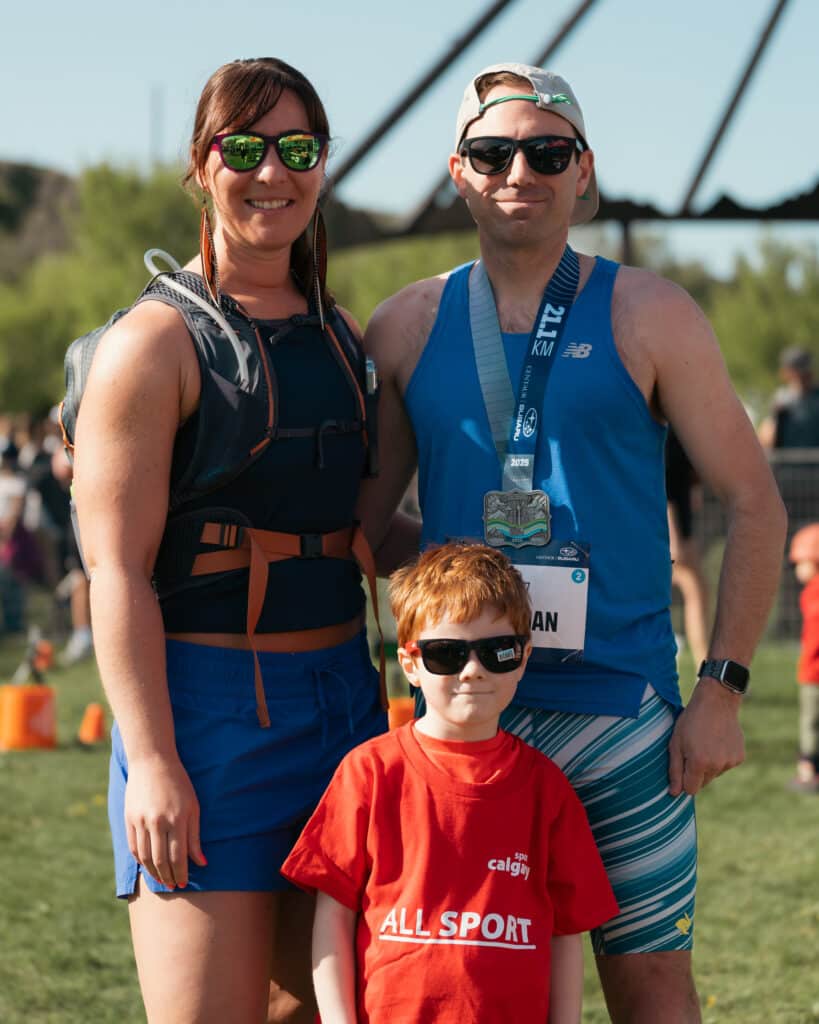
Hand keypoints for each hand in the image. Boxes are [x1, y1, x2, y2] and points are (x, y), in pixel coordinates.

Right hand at [124, 754, 206, 888]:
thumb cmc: (178, 783)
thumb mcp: (193, 806)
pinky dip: (140, 860)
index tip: (184, 883)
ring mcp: (141, 821)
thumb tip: (202, 862)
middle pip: (161, 860)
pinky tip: (147, 866)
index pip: (178, 856)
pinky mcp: (129, 819)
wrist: (152, 761)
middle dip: (168, 877)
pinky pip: (134, 847)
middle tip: (173, 886)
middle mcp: (158, 822)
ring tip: (161, 881)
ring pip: (145, 857)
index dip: (181, 873)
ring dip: (153, 873)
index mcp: (177, 819)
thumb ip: (195, 836)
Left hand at [668, 677, 744, 795]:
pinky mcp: (739, 757)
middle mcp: (717, 765)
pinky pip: (725, 765)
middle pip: (703, 783)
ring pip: (714, 774)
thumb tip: (674, 794)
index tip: (682, 768)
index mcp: (699, 762)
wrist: (716, 702)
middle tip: (693, 750)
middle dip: (696, 773)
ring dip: (708, 765)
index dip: (684, 781)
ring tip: (705, 743)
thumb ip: (674, 770)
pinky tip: (717, 741)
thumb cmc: (691, 721)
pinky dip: (720, 758)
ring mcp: (730, 761)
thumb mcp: (675, 742)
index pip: (690, 789)